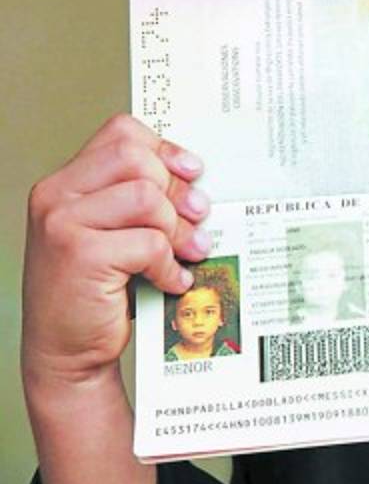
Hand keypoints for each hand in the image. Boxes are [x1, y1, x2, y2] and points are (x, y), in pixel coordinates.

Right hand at [23, 113, 210, 384]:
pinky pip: (149, 243)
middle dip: (177, 191)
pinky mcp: (80, 255)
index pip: (121, 134)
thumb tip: (197, 182)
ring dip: (177, 230)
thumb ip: (137, 199)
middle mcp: (56, 196)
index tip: (192, 173)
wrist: (64, 349)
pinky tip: (171, 280)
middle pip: (138, 160)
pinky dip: (170, 265)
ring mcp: (63, 224)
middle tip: (197, 218)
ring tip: (187, 253)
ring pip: (148, 199)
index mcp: (65, 182)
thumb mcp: (111, 231)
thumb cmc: (95, 288)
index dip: (165, 150)